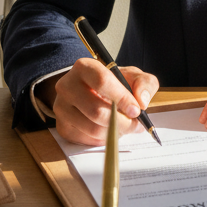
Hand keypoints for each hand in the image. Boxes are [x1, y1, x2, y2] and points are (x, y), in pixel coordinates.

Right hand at [37, 57, 158, 145]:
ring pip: (92, 128)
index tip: (136, 110)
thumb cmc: (113, 83)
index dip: (121, 98)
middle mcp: (67, 86)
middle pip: (95, 110)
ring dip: (114, 132)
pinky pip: (87, 140)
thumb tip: (142, 101)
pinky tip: (110, 130)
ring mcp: (61, 108)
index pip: (102, 81)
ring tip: (124, 126)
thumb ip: (144, 83)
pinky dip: (104, 139)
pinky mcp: (62, 127)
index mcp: (84, 67)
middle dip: (121, 121)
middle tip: (135, 124)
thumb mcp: (132, 76)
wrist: (90, 91)